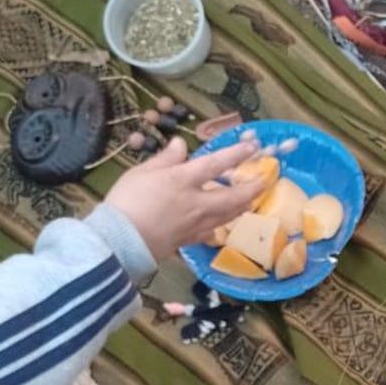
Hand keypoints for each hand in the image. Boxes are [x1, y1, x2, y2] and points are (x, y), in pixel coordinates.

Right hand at [103, 135, 263, 260]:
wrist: (119, 240)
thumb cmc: (126, 201)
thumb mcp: (141, 172)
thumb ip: (165, 159)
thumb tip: (181, 144)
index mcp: (183, 180)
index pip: (216, 164)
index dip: (236, 154)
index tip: (253, 147)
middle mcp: (197, 202)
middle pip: (234, 196)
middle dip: (253, 188)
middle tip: (266, 181)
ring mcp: (196, 223)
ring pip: (228, 214)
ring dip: (243, 205)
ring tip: (251, 199)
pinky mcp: (190, 239)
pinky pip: (213, 230)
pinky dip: (221, 223)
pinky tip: (221, 222)